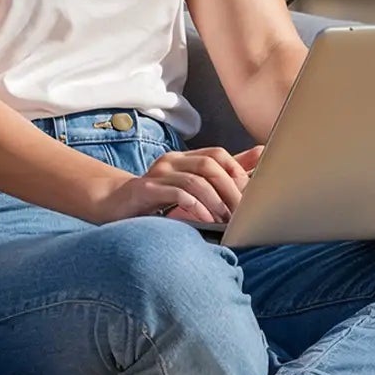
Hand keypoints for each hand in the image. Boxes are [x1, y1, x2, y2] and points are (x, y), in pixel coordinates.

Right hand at [90, 144, 252, 224]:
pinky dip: (194, 206)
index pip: (217, 154)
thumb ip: (222, 173)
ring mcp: (157, 173)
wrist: (114, 205)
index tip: (248, 195)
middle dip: (229, 189)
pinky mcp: (145, 189)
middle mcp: (171, 161)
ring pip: (194, 179)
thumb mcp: (189, 187)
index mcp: (183, 158)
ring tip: (225, 219)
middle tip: (242, 212)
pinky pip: (175, 192)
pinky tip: (204, 219)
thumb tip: (260, 154)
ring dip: (214, 200)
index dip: (236, 171)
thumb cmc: (157, 198)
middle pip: (208, 165)